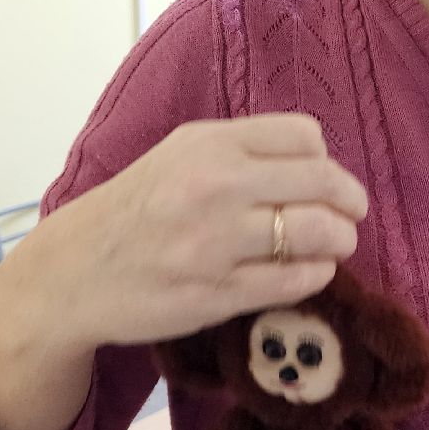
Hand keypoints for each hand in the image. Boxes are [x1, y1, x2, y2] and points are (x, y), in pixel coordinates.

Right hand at [22, 114, 367, 350]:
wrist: (76, 271)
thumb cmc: (137, 207)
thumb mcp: (180, 154)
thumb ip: (242, 149)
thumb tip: (315, 159)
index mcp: (210, 144)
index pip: (304, 136)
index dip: (326, 159)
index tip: (324, 176)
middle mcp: (216, 186)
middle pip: (322, 182)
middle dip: (350, 201)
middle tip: (352, 214)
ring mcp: (217, 243)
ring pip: (316, 233)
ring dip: (340, 240)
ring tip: (336, 245)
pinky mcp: (217, 293)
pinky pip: (293, 280)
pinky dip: (316, 274)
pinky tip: (311, 271)